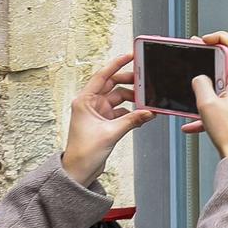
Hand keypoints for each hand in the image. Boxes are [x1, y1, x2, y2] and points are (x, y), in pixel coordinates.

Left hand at [61, 53, 152, 185]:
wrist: (79, 171)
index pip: (102, 76)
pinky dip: (131, 112)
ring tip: (146, 102)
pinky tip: (141, 116)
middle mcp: (90, 104)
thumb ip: (132, 120)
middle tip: (145, 81)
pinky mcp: (104, 122)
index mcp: (85, 101)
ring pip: (119, 98)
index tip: (130, 56)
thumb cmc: (83, 153)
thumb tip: (148, 111)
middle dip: (129, 83)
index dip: (116, 64)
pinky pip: (121, 111)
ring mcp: (98, 113)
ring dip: (132, 100)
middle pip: (112, 85)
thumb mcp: (111, 133)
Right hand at [185, 32, 227, 160]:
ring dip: (204, 89)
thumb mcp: (207, 104)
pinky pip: (220, 104)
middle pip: (227, 63)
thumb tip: (198, 78)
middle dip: (207, 62)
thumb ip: (200, 84)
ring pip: (221, 85)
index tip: (205, 40)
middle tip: (193, 60)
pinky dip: (205, 110)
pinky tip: (191, 124)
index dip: (220, 36)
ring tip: (191, 95)